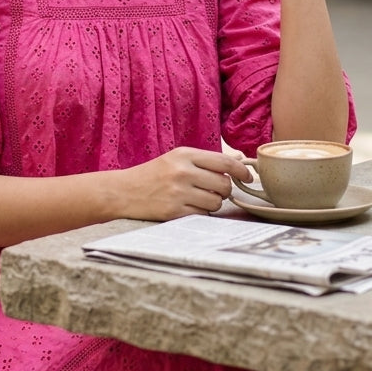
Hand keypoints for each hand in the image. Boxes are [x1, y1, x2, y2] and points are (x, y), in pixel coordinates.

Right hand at [117, 147, 253, 220]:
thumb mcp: (176, 159)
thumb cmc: (152, 175)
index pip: (224, 162)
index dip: (241, 170)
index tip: (248, 176)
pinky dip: (200, 213)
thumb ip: (206, 160)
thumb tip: (238, 160)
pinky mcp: (174, 212)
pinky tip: (188, 207)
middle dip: (225, 190)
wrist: (123, 191)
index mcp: (184, 155)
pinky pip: (202, 215)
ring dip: (213, 204)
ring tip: (198, 199)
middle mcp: (182, 172)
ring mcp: (178, 193)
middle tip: (215, 190)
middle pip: (224, 184)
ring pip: (216, 203)